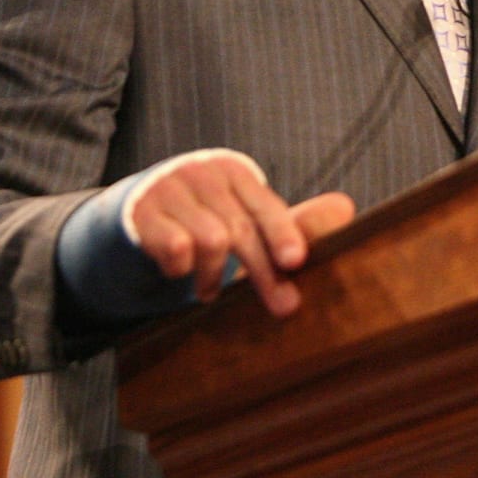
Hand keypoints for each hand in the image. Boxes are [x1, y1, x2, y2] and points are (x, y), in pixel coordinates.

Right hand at [125, 149, 354, 316]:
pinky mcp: (139, 213)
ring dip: (215, 275)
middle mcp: (202, 172)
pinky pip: (174, 247)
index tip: (296, 261)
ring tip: (211, 291)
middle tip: (282, 306)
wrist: (130, 218)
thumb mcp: (244, 217)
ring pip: (211, 240)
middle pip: (242, 228)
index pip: (265, 206)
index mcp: (234, 171)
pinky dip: (181, 269)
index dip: (283, 233)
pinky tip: (179, 275)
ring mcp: (168, 189)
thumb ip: (289, 221)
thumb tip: (347, 208)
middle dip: (263, 271)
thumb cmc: (202, 219)